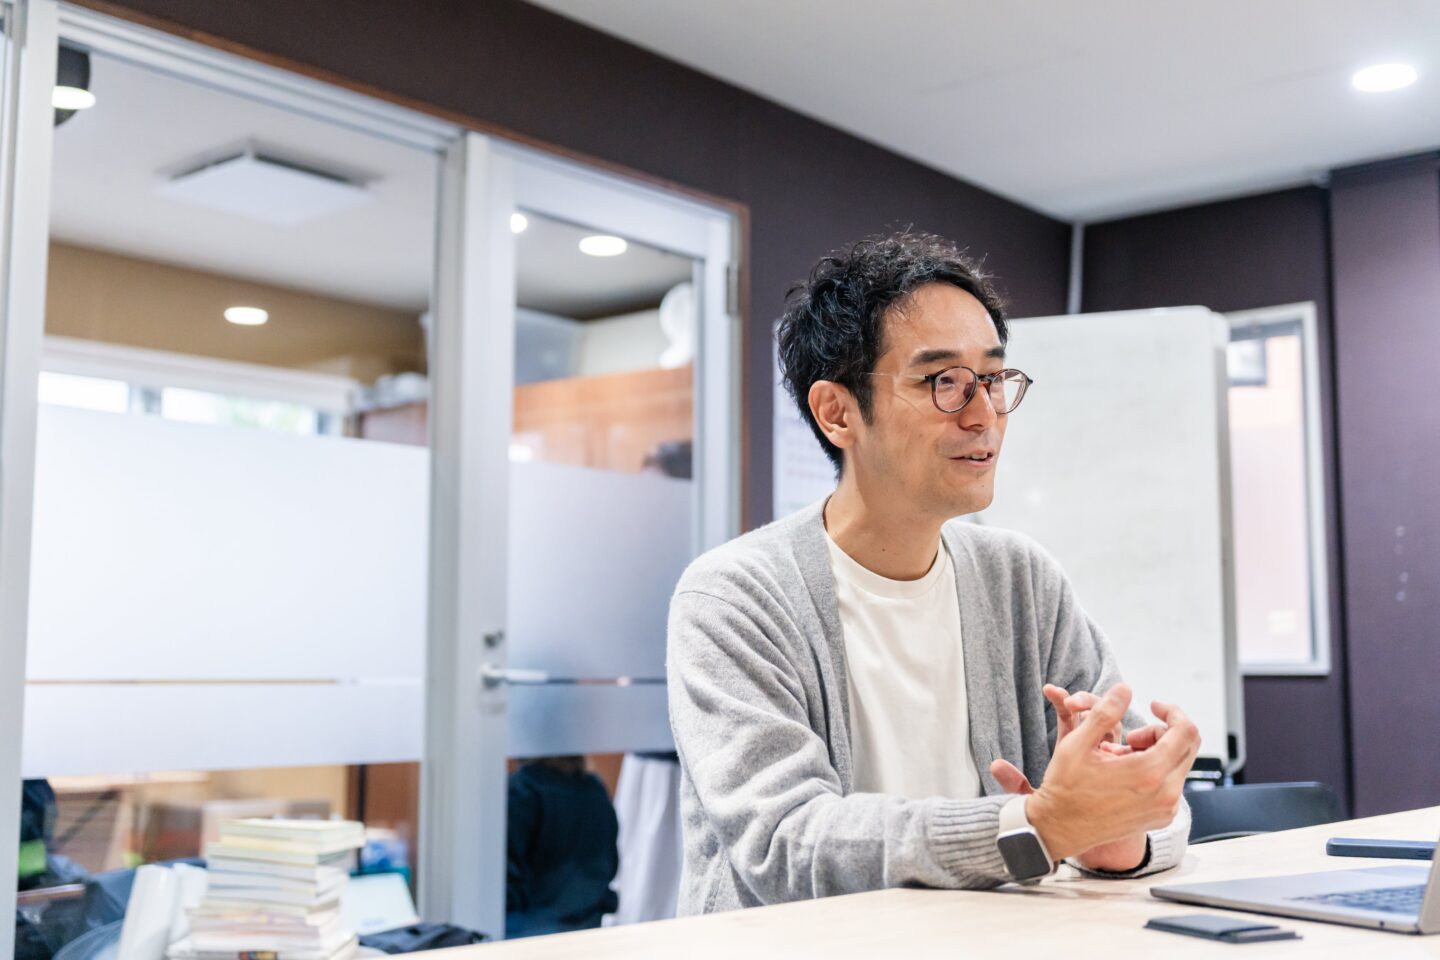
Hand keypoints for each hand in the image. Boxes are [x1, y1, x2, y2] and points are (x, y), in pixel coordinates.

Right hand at [992, 684, 1198, 862]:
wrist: (1059, 828)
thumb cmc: (1065, 786)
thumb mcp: (1078, 743)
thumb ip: (1105, 712)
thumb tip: (1125, 689)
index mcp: (1149, 772)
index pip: (1185, 731)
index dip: (1172, 711)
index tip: (1153, 705)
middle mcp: (1166, 793)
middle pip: (1188, 745)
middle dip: (1164, 730)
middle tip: (1132, 734)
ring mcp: (1166, 808)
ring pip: (1180, 763)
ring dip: (1159, 750)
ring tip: (1122, 755)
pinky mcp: (1162, 817)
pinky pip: (1172, 782)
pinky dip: (1156, 769)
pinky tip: (1126, 772)